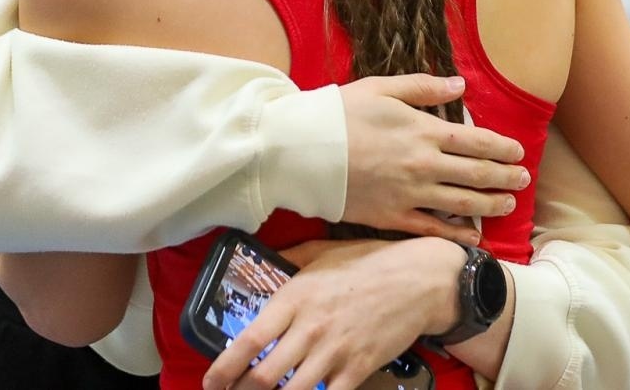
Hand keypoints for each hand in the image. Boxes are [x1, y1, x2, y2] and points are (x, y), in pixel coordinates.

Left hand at [203, 237, 463, 389]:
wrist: (419, 279)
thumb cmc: (369, 262)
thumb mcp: (323, 252)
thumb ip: (290, 259)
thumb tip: (265, 260)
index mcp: (296, 297)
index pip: (249, 339)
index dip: (224, 368)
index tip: (211, 382)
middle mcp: (310, 328)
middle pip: (264, 376)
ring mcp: (335, 352)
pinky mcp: (359, 369)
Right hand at [340, 74, 526, 243]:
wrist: (301, 151)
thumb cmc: (339, 114)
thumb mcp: (382, 88)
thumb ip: (424, 87)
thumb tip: (460, 86)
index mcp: (424, 131)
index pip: (477, 142)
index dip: (503, 148)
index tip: (518, 152)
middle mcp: (424, 165)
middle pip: (477, 174)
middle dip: (505, 178)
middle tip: (523, 180)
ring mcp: (410, 194)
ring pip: (463, 204)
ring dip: (490, 205)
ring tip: (507, 205)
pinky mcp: (392, 217)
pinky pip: (433, 230)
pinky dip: (457, 234)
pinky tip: (474, 236)